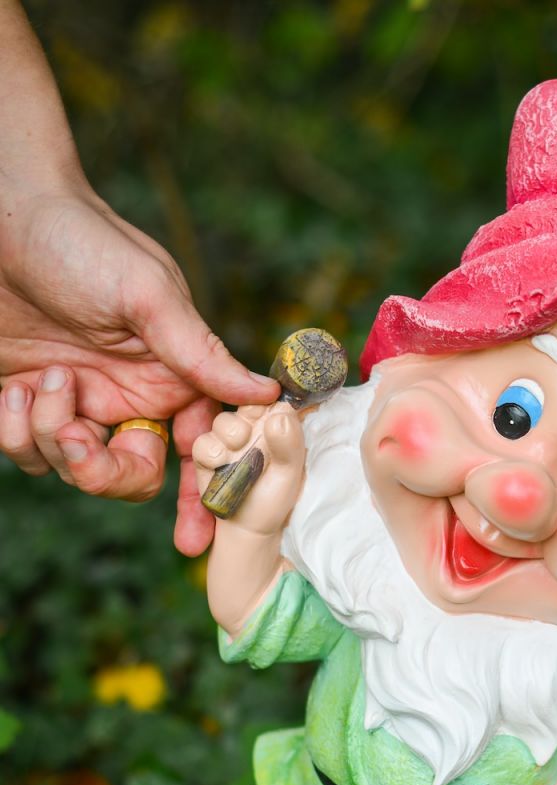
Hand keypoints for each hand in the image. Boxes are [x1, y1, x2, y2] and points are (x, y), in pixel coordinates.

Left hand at [0, 186, 278, 553]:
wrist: (1, 212)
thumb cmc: (83, 241)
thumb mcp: (150, 295)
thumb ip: (203, 353)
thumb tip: (269, 393)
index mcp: (172, 379)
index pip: (201, 452)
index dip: (203, 499)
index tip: (194, 541)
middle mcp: (129, 398)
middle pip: (135, 478)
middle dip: (104, 474)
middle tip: (80, 445)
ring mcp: (78, 403)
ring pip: (75, 470)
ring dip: (51, 438)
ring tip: (45, 379)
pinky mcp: (27, 402)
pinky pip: (26, 452)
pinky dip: (16, 431)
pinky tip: (17, 387)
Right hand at [193, 405, 305, 536]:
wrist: (248, 527)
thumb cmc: (273, 497)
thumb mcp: (290, 472)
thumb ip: (290, 444)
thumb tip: (280, 416)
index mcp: (274, 427)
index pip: (273, 402)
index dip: (269, 402)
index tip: (269, 412)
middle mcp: (250, 428)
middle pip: (245, 405)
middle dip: (247, 415)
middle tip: (253, 428)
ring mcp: (227, 440)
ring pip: (223, 421)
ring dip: (229, 431)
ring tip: (237, 444)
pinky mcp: (206, 455)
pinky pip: (203, 444)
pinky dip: (211, 450)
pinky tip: (220, 461)